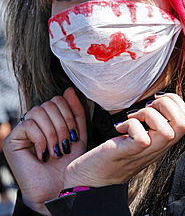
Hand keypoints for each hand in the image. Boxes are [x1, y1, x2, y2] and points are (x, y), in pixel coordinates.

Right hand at [3, 88, 86, 214]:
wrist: (56, 189)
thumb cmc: (67, 164)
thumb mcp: (77, 134)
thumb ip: (76, 112)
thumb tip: (68, 90)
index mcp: (50, 118)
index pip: (58, 99)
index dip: (68, 114)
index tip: (73, 136)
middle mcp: (35, 120)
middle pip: (50, 104)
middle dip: (62, 125)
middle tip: (64, 145)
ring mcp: (22, 129)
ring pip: (39, 112)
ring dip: (52, 133)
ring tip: (56, 151)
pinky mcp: (12, 139)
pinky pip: (29, 125)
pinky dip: (40, 139)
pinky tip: (43, 154)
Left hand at [64, 93, 184, 187]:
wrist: (94, 178)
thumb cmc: (115, 153)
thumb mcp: (140, 135)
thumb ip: (152, 123)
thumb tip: (157, 99)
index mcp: (162, 141)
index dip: (176, 102)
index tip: (156, 100)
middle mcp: (158, 148)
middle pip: (184, 124)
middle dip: (167, 104)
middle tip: (148, 106)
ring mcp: (144, 152)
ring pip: (167, 131)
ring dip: (149, 114)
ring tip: (134, 116)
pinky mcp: (128, 153)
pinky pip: (141, 138)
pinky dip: (131, 124)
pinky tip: (121, 127)